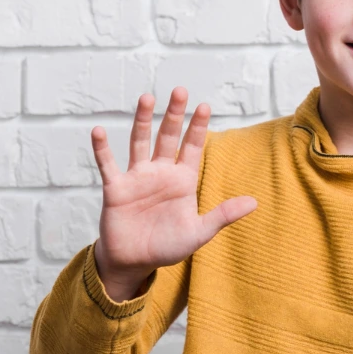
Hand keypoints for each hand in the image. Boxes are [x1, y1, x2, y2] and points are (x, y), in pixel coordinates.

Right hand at [90, 86, 256, 299]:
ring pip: (140, 142)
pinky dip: (102, 149)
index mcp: (182, 180)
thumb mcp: (199, 232)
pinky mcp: (116, 188)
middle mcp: (160, 173)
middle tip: (180, 91)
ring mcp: (137, 178)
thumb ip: (223, 215)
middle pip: (168, 137)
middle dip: (174, 115)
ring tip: (147, 98)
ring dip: (142, 121)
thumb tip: (254, 202)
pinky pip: (108, 165)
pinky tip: (98, 131)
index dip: (198, 127)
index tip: (205, 105)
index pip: (192, 147)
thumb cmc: (167, 247)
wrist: (134, 263)